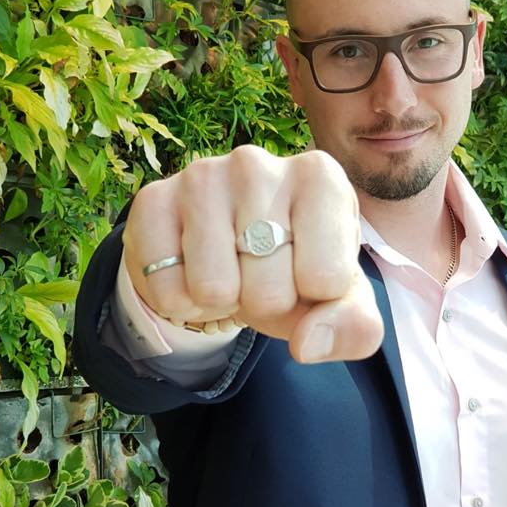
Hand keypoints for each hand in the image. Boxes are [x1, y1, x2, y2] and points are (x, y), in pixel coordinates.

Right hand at [122, 145, 383, 362]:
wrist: (226, 252)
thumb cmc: (294, 266)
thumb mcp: (340, 297)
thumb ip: (355, 326)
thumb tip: (309, 343)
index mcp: (321, 178)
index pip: (327, 280)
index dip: (315, 298)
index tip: (305, 274)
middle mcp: (258, 163)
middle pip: (269, 291)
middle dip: (265, 303)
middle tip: (260, 276)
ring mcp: (200, 175)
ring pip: (214, 289)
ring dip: (222, 301)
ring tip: (229, 272)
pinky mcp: (152, 198)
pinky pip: (165, 289)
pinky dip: (179, 299)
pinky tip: (192, 268)